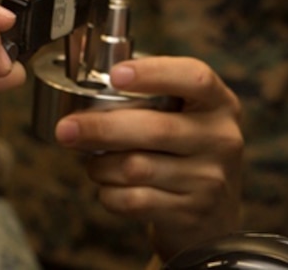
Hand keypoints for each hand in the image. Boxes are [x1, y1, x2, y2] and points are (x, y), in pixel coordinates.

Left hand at [53, 57, 242, 259]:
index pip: (194, 78)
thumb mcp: (183, 115)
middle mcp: (221, 138)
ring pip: (137, 168)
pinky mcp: (192, 213)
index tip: (115, 75)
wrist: (212, 215)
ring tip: (93, 162)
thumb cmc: (184, 150)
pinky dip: (109, 193)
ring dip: (101, 165)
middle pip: (155, 128)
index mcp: (218, 103)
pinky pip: (134, 200)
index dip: (153, 73)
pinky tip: (109, 186)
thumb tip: (80, 71)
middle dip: (101, 127)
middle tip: (66, 128)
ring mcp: (209, 179)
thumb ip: (146, 94)